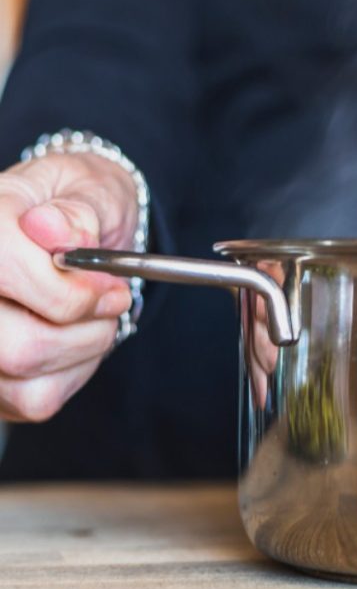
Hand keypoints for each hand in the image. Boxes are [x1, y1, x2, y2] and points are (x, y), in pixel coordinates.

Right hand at [0, 153, 138, 420]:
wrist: (73, 231)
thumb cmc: (76, 206)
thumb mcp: (87, 189)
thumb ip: (77, 211)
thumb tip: (53, 229)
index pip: (6, 271)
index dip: (70, 291)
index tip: (110, 285)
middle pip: (16, 346)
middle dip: (84, 330)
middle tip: (113, 303)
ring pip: (25, 373)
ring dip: (84, 349)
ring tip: (94, 316)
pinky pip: (34, 399)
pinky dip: (72, 373)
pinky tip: (74, 339)